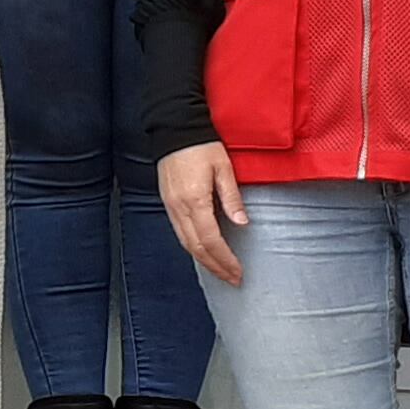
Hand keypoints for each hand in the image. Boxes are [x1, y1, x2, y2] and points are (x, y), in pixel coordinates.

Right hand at [158, 142, 246, 286]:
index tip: (238, 271)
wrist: (173, 128)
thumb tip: (242, 223)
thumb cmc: (201, 145)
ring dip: (204, 261)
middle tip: (233, 279)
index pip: (211, 240)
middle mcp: (179, 208)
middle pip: (197, 248)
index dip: (225, 259)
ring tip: (220, 271)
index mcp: (195, 200)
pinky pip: (180, 233)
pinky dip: (193, 248)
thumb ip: (232, 197)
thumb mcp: (223, 168)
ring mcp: (171, 207)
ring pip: (186, 244)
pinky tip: (204, 252)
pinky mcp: (168, 203)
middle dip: (215, 267)